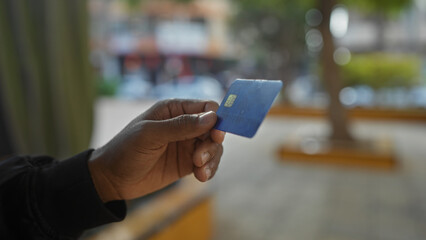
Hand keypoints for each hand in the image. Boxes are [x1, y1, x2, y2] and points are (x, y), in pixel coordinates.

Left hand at [88, 99, 224, 201]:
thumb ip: (180, 126)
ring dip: (212, 158)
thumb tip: (212, 118)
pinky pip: (207, 163)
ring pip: (213, 147)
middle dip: (212, 144)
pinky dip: (209, 169)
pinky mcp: (187, 163)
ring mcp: (186, 144)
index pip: (206, 108)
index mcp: (174, 110)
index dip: (216, 119)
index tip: (216, 135)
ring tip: (200, 171)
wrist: (112, 179)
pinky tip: (201, 177)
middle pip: (214, 129)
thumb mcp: (150, 134)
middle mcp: (184, 125)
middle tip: (199, 158)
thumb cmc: (125, 149)